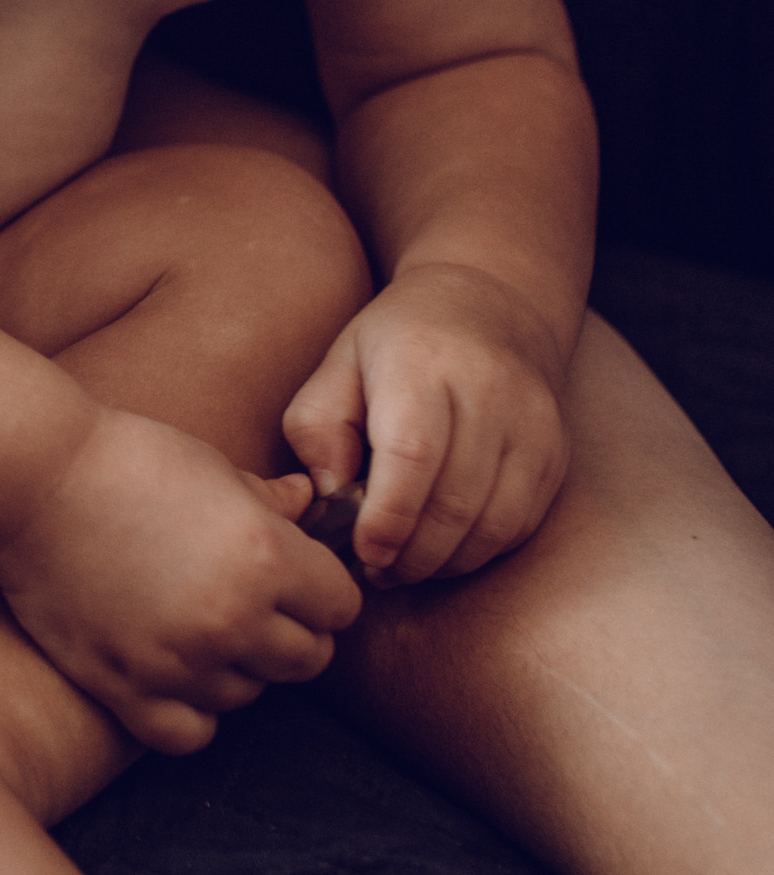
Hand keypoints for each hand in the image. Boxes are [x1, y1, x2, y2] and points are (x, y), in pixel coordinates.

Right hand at [0, 403, 364, 755]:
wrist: (27, 480)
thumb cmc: (124, 458)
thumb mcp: (213, 467)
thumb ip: (271, 502)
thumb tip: (310, 503)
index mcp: (266, 556)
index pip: (342, 607)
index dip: (322, 590)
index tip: (295, 578)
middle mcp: (231, 618)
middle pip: (307, 659)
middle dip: (288, 632)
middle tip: (249, 604)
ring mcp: (178, 661)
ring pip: (249, 696)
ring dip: (235, 668)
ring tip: (197, 625)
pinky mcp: (125, 687)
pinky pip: (190, 734)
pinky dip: (190, 711)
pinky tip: (173, 671)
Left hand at [284, 266, 571, 585]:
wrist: (491, 304)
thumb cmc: (398, 343)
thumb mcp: (338, 364)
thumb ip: (318, 428)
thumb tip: (330, 494)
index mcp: (424, 363)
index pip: (413, 455)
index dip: (389, 518)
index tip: (365, 553)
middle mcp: (490, 391)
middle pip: (455, 501)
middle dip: (412, 553)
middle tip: (377, 570)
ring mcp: (533, 423)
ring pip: (494, 522)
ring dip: (445, 561)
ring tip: (405, 567)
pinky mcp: (556, 452)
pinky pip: (521, 523)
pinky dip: (480, 551)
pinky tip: (445, 549)